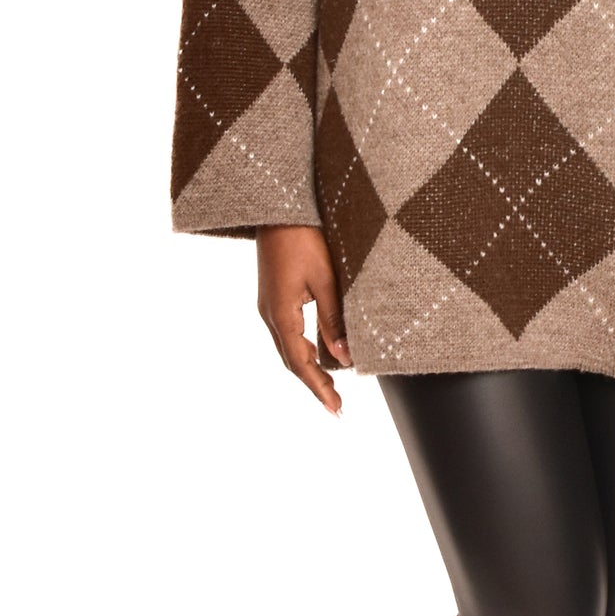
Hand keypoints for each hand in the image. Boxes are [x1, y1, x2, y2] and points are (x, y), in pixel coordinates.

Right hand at [255, 224, 351, 414]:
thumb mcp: (326, 279)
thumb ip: (335, 320)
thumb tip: (345, 358)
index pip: (300, 363)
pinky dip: (303, 347)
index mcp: (281, 314)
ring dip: (309, 366)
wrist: (279, 206)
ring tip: (332, 383)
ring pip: (289, 346)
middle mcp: (270, 313)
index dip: (319, 388)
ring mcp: (269, 303)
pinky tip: (320, 350)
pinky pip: (288, 330)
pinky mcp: (274, 294)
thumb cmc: (304, 237)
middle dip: (314, 383)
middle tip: (336, 404)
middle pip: (291, 359)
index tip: (336, 409)